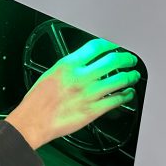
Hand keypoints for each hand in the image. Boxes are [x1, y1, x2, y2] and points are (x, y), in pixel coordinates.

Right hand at [5, 39, 140, 149]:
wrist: (33, 121)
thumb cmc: (37, 101)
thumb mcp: (50, 74)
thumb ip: (69, 67)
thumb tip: (84, 63)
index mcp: (68, 65)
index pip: (96, 47)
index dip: (110, 44)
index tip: (114, 46)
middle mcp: (80, 77)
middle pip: (112, 60)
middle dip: (125, 59)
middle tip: (129, 60)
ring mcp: (89, 94)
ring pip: (119, 80)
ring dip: (130, 76)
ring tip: (133, 76)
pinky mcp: (93, 111)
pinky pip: (116, 100)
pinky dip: (126, 96)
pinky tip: (127, 94)